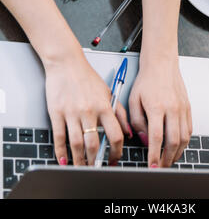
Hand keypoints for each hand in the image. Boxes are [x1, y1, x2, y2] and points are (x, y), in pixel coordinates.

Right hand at [44, 49, 130, 165]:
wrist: (66, 63)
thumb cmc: (87, 77)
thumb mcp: (108, 91)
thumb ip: (119, 111)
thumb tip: (127, 131)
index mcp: (104, 105)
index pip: (115, 134)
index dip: (116, 151)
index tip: (114, 158)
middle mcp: (89, 110)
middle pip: (94, 143)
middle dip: (95, 160)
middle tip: (96, 168)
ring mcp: (72, 112)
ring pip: (77, 143)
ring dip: (79, 160)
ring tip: (81, 167)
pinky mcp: (57, 112)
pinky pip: (60, 136)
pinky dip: (61, 151)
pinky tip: (64, 159)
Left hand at [128, 51, 191, 167]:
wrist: (161, 64)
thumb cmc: (146, 80)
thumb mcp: (134, 99)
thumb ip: (137, 121)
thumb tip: (143, 139)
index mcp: (157, 106)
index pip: (157, 137)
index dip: (154, 155)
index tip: (152, 166)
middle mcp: (172, 108)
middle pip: (173, 141)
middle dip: (167, 159)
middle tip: (161, 167)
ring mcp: (182, 108)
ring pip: (184, 138)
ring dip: (177, 153)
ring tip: (169, 160)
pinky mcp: (188, 108)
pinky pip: (189, 129)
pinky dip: (184, 142)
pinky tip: (177, 146)